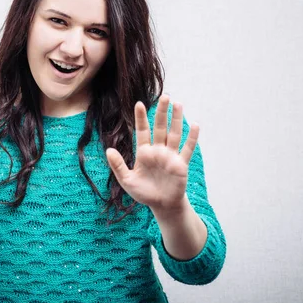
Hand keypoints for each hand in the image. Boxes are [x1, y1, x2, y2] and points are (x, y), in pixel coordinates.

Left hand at [105, 94, 198, 214]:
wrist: (161, 205)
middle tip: (165, 96)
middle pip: (160, 127)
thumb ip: (117, 165)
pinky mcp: (181, 164)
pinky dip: (191, 138)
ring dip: (176, 119)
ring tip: (178, 104)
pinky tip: (195, 125)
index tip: (139, 103)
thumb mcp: (126, 180)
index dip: (141, 118)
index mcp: (144, 152)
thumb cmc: (144, 193)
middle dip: (162, 112)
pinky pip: (187, 149)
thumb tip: (108, 150)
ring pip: (174, 134)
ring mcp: (170, 156)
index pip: (142, 131)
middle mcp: (158, 150)